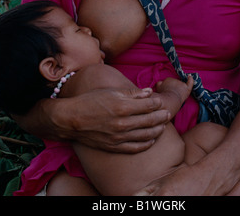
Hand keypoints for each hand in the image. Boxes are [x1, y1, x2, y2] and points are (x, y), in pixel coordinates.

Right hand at [55, 87, 170, 152]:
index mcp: (123, 106)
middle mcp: (123, 123)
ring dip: (157, 130)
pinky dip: (145, 144)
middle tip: (168, 114)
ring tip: (163, 126)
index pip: (148, 105)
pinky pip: (135, 147)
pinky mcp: (114, 146)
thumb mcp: (111, 91)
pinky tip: (151, 140)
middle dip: (161, 117)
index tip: (160, 102)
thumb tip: (149, 91)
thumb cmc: (90, 101)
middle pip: (149, 120)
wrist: (71, 119)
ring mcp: (119, 136)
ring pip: (145, 135)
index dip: (157, 104)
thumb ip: (132, 93)